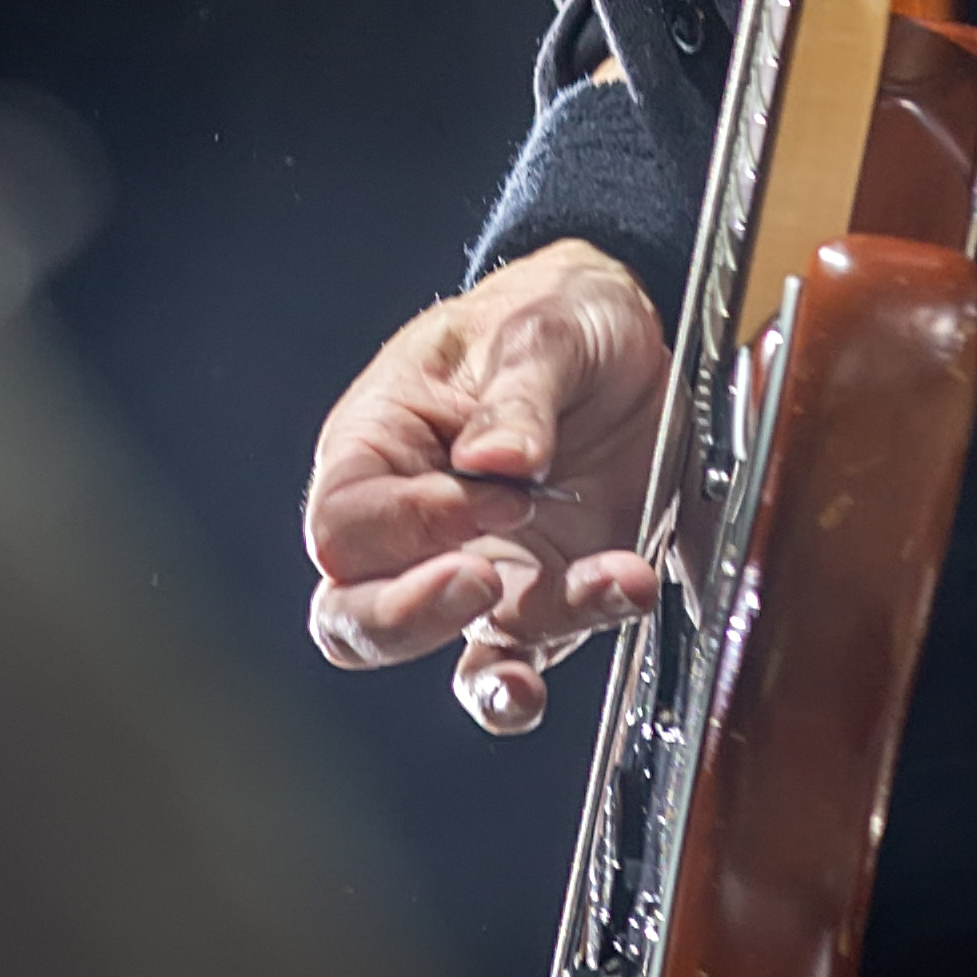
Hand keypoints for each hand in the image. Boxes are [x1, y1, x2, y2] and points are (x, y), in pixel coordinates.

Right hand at [303, 240, 667, 736]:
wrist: (631, 338)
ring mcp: (479, 572)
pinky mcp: (541, 601)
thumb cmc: (556, 312)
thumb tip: (495, 459)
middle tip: (484, 583)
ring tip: (607, 583)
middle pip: (353, 616)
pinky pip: (528, 661)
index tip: (497, 494)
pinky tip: (619, 602)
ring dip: (523, 642)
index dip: (406, 527)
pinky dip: (563, 663)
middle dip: (410, 619)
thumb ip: (519, 392)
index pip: (345, 523)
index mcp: (378, 443)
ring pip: (451, 654)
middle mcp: (413, 525)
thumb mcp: (545, 324)